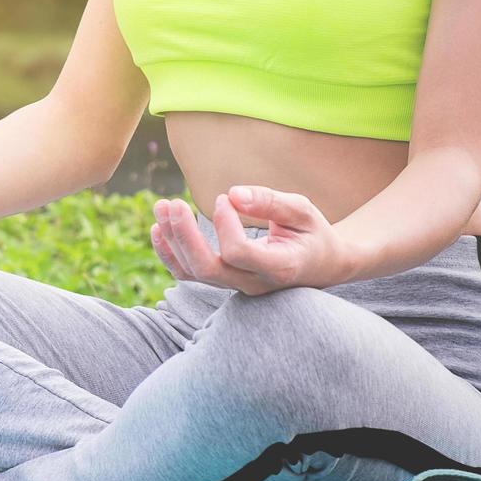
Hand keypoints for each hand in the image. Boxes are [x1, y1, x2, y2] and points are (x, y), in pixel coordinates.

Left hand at [149, 186, 358, 294]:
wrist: (321, 265)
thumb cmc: (313, 234)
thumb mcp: (302, 211)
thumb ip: (270, 202)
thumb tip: (233, 194)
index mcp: (279, 267)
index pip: (237, 252)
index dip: (224, 223)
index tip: (223, 199)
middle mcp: (254, 283)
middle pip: (207, 269)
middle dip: (183, 235)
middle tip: (172, 202)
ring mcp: (237, 286)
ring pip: (193, 273)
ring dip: (171, 239)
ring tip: (161, 206)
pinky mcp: (224, 281)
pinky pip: (189, 274)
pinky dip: (169, 253)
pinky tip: (159, 228)